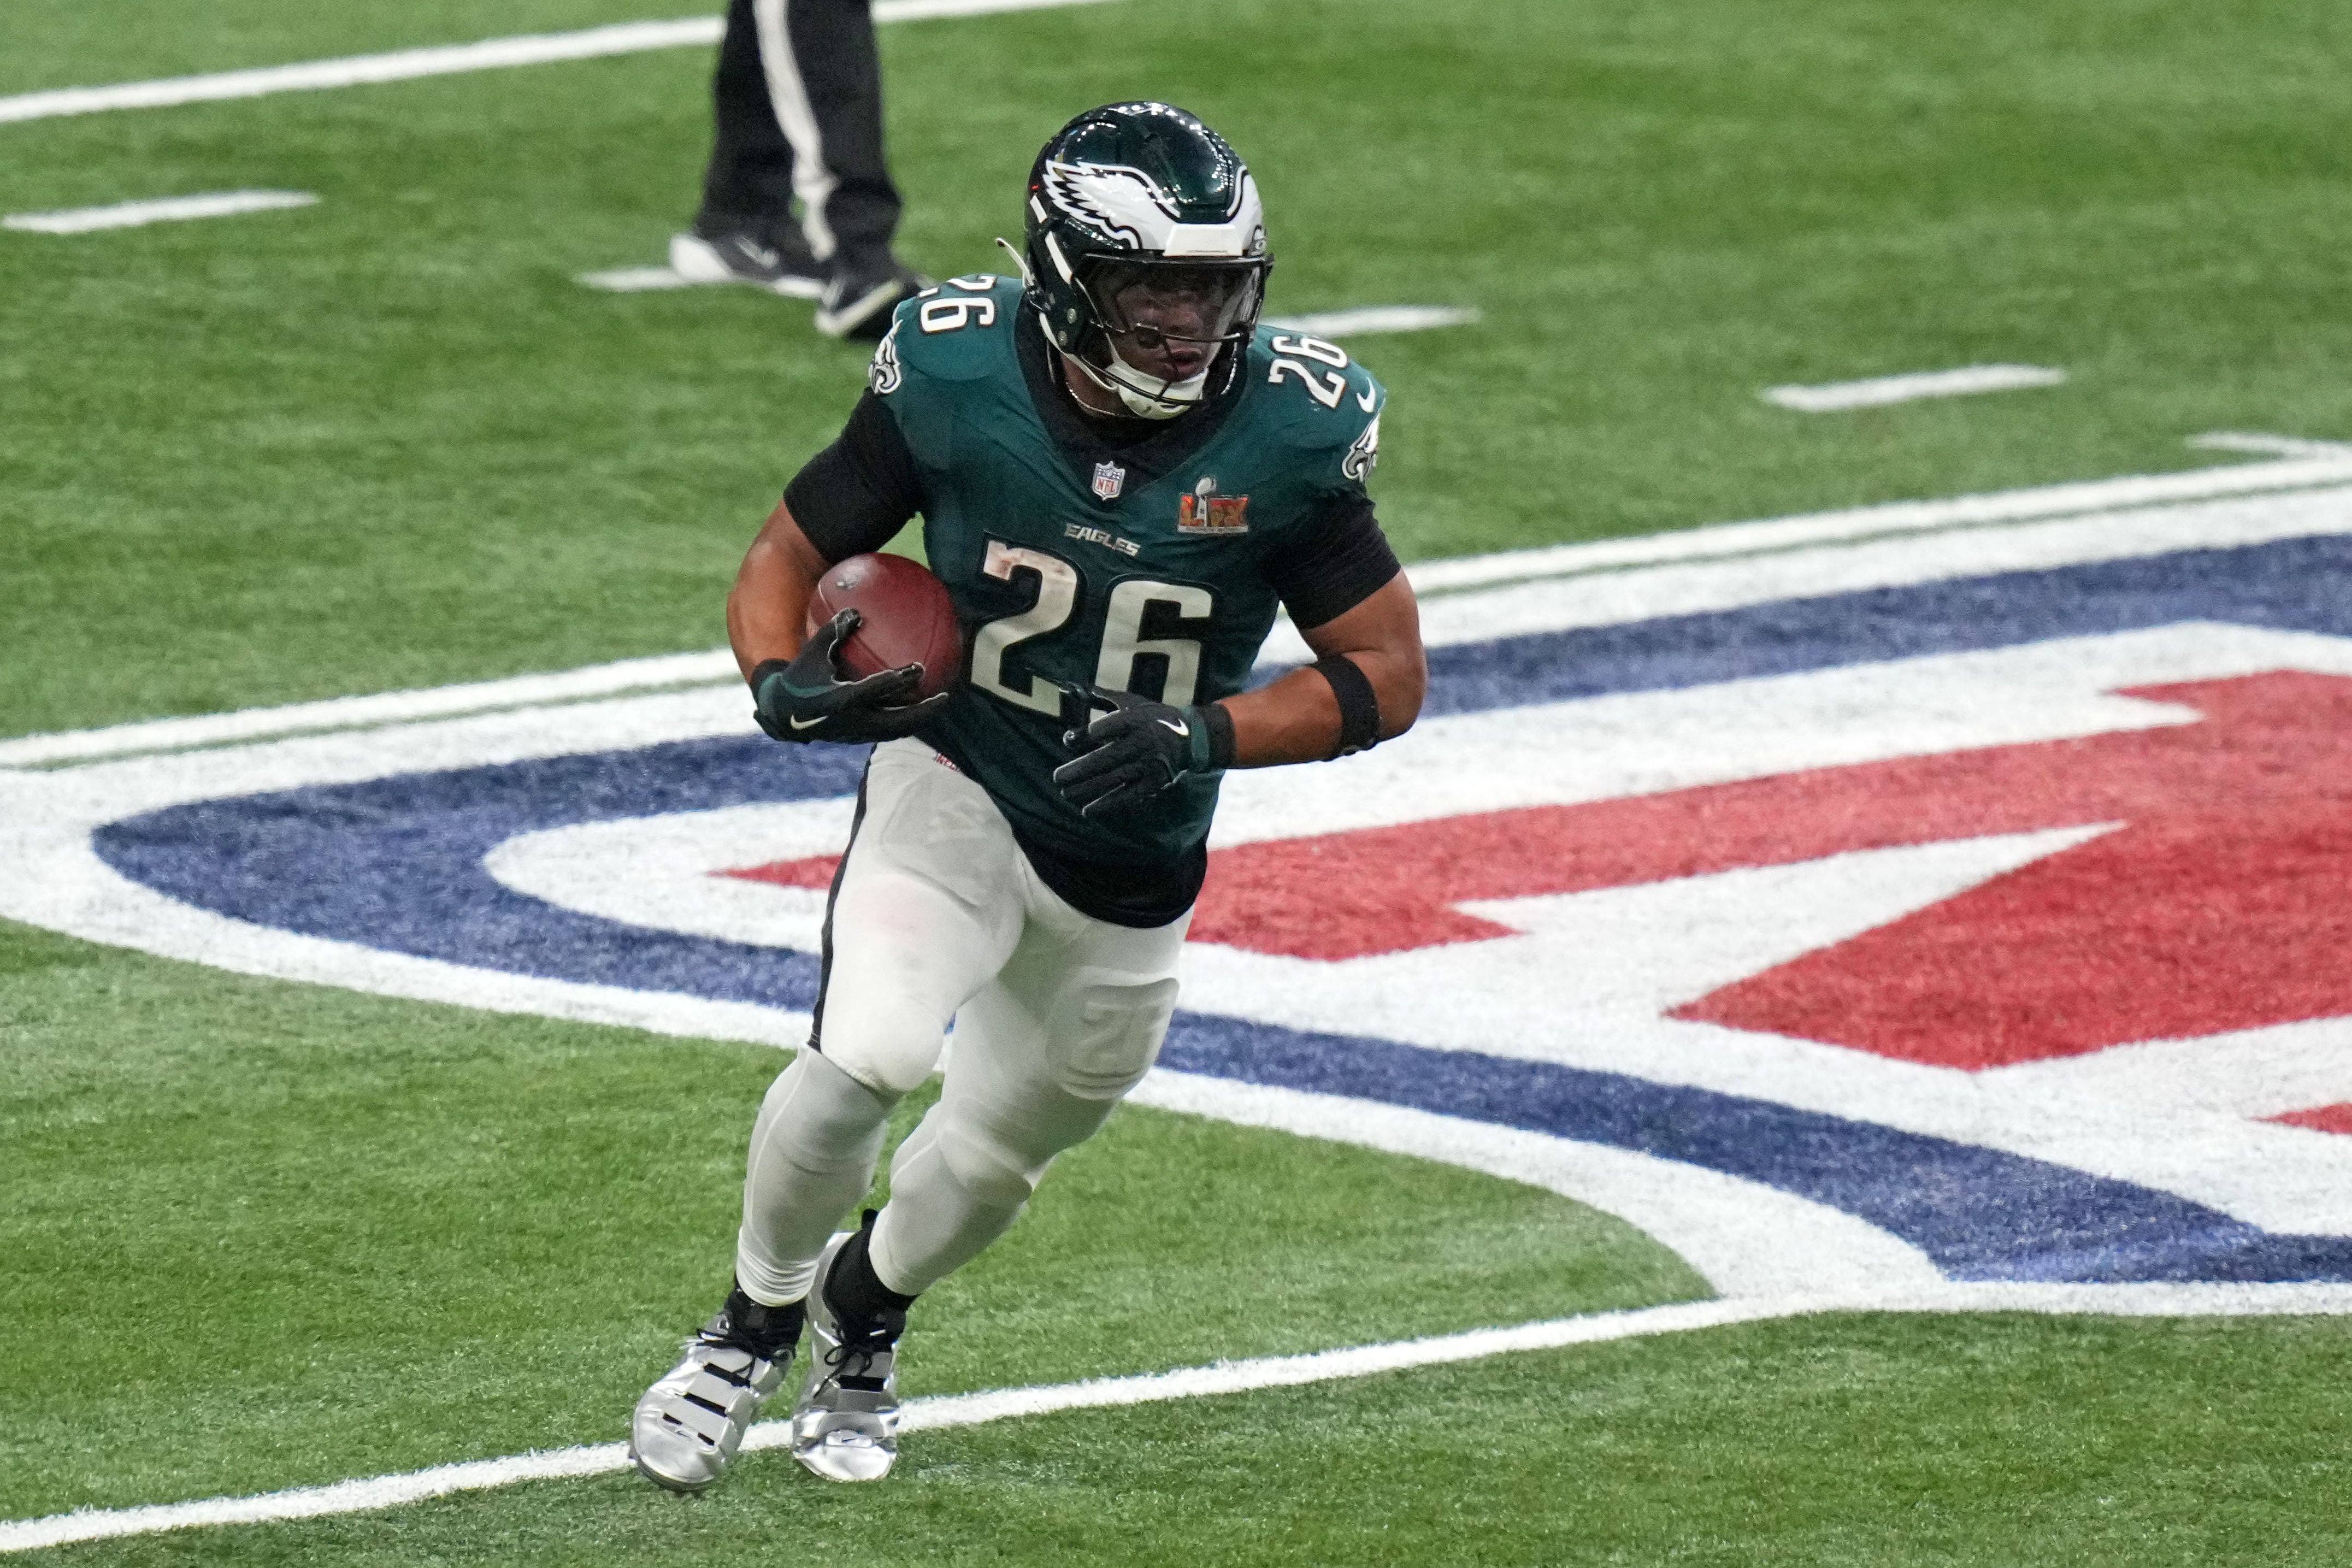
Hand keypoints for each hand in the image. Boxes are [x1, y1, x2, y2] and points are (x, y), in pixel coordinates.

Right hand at [751, 608, 947, 743]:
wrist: (783, 715)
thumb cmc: (800, 677)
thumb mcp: (813, 652)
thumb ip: (833, 631)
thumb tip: (856, 610)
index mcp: (839, 700)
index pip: (874, 690)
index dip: (898, 680)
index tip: (918, 668)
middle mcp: (852, 722)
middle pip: (896, 722)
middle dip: (922, 711)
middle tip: (945, 695)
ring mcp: (857, 734)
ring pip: (896, 731)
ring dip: (919, 719)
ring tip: (938, 703)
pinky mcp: (858, 738)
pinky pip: (888, 731)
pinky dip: (906, 721)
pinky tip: (919, 707)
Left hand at [1053, 686, 1219, 817]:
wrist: (1192, 737)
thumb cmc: (1152, 716)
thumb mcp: (1131, 701)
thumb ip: (1102, 697)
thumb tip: (1075, 689)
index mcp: (1136, 719)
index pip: (1110, 726)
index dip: (1088, 733)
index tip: (1069, 739)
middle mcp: (1143, 742)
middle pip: (1107, 757)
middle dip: (1080, 769)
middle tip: (1057, 778)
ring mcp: (1149, 765)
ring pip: (1114, 779)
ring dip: (1088, 788)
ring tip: (1066, 793)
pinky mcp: (1154, 783)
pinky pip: (1128, 796)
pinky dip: (1107, 804)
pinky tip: (1087, 810)